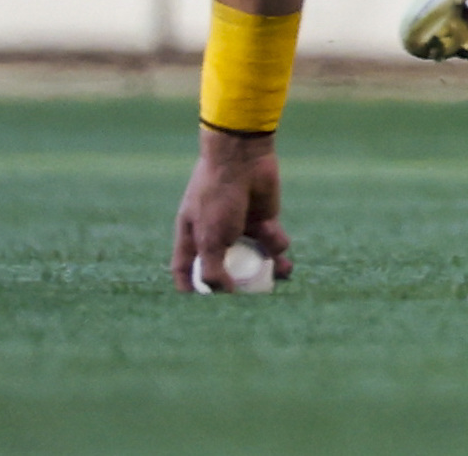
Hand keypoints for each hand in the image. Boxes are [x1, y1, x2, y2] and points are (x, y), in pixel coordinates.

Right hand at [169, 127, 291, 291]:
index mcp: (193, 237)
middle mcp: (216, 234)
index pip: (186, 270)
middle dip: (241, 284)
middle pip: (226, 269)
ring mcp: (240, 227)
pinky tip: (276, 236)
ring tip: (282, 273)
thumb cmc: (218, 195)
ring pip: (255, 258)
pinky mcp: (264, 219)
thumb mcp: (210, 237)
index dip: (191, 289)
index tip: (201, 311)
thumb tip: (223, 295)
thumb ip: (212, 270)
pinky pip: (272, 241)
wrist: (243, 157)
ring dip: (269, 268)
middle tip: (255, 296)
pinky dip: (277, 243)